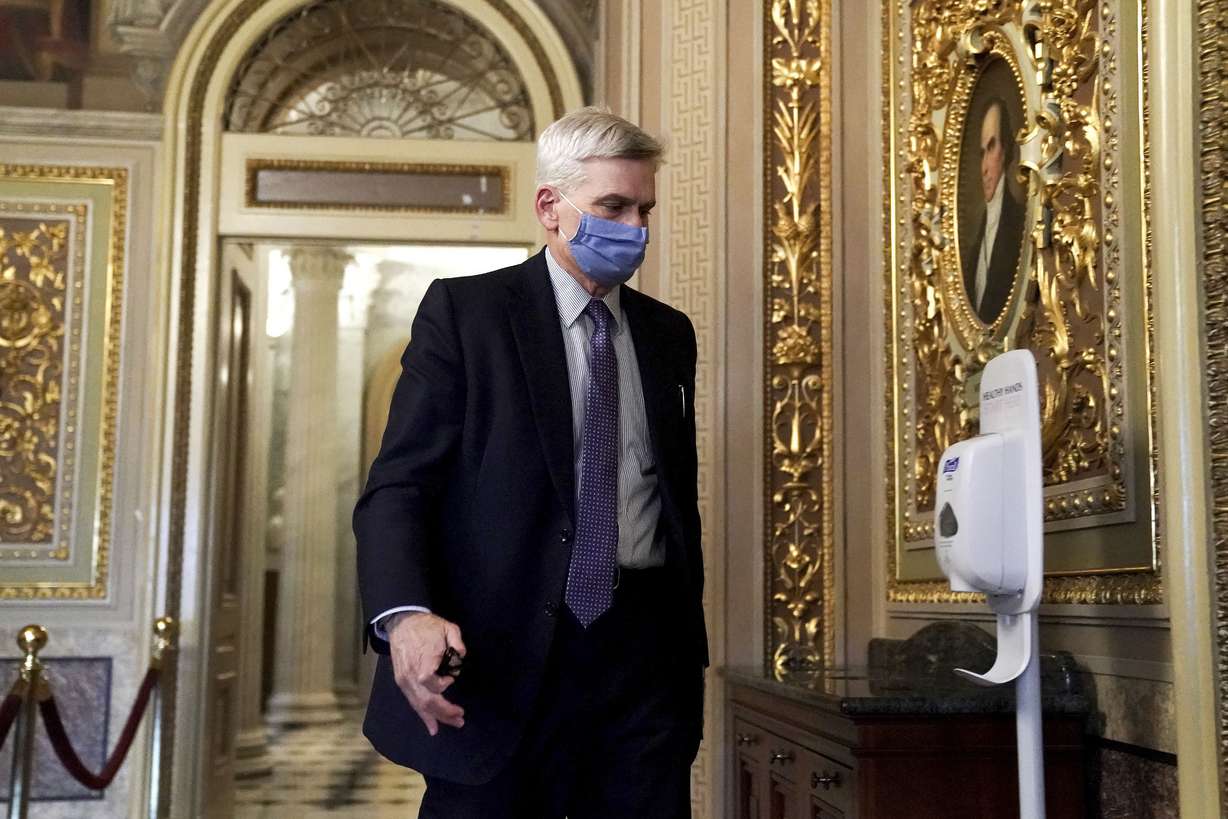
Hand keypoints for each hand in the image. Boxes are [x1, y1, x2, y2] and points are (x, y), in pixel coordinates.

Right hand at [387, 612, 466, 735]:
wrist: (402, 622)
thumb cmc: (426, 626)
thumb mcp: (447, 626)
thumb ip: (457, 640)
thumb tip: (462, 655)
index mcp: (422, 659)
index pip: (429, 680)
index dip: (441, 684)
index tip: (451, 679)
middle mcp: (411, 674)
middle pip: (426, 699)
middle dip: (445, 712)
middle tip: (461, 718)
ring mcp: (404, 680)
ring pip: (420, 705)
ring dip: (436, 717)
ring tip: (453, 723)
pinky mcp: (401, 683)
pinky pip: (413, 702)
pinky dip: (423, 716)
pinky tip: (433, 727)